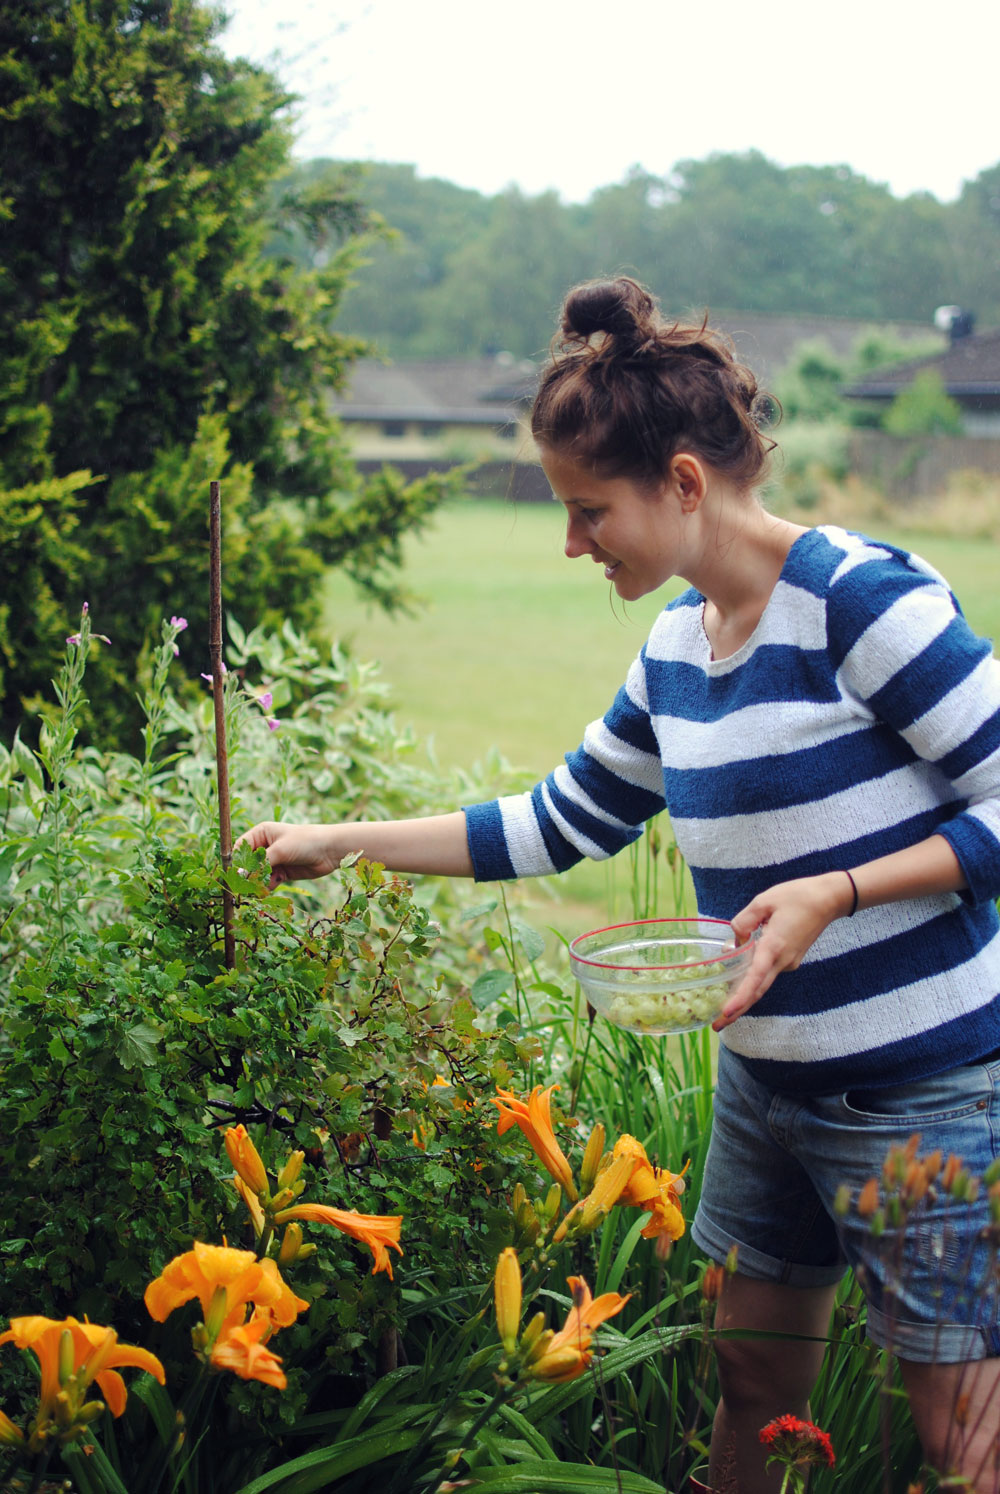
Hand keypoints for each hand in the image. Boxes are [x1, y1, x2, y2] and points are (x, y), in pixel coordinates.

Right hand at [235, 821, 341, 890]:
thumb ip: (261, 862)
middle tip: (245, 887)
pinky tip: (270, 889)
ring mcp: (273, 860)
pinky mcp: (281, 873)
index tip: (235, 875)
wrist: (329, 851)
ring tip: (258, 891)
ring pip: (257, 875)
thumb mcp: (280, 850)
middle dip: (247, 876)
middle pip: (248, 864)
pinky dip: (267, 887)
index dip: (237, 861)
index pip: (241, 848)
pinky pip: (268, 882)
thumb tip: (243, 875)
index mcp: (261, 834)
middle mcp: (265, 846)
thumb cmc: (304, 841)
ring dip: (257, 884)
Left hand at [712, 871, 852, 1030]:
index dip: (740, 997)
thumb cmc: (797, 896)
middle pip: (757, 991)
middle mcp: (782, 961)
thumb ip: (744, 921)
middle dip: (737, 1010)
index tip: (726, 1012)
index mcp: (774, 946)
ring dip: (743, 998)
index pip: (755, 977)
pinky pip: (768, 973)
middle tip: (717, 1026)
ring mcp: (789, 963)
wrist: (829, 899)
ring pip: (762, 984)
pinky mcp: (790, 960)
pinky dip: (753, 982)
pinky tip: (738, 983)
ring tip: (723, 1013)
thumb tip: (735, 942)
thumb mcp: (764, 901)